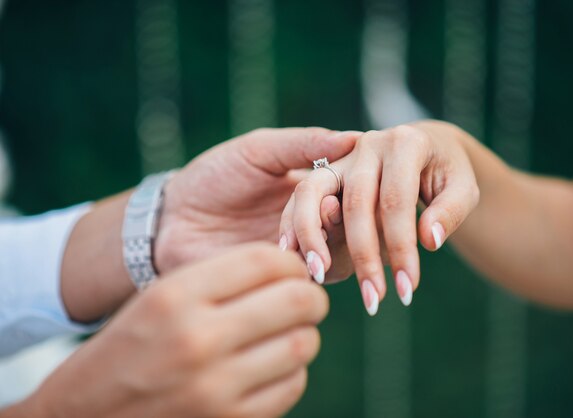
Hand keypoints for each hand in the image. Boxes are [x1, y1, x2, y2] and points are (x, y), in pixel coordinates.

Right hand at [19, 244, 327, 417]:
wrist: (86, 415)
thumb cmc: (132, 346)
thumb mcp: (162, 297)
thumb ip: (222, 278)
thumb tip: (291, 270)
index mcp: (175, 297)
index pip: (265, 261)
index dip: (291, 263)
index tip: (292, 271)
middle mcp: (196, 339)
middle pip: (296, 301)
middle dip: (311, 297)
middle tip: (306, 300)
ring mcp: (215, 388)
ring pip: (303, 344)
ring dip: (304, 334)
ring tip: (289, 332)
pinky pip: (293, 385)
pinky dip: (292, 371)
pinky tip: (273, 366)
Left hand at [155, 128, 358, 272]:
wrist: (170, 220)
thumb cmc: (213, 177)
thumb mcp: (258, 152)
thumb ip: (303, 145)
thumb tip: (355, 138)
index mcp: (315, 188)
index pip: (351, 193)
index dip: (348, 196)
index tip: (331, 196)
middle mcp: (315, 222)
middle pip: (350, 227)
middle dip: (339, 224)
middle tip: (324, 216)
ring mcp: (301, 254)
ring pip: (337, 258)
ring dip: (324, 249)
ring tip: (297, 241)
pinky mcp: (282, 282)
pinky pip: (309, 284)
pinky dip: (305, 274)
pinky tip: (287, 263)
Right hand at [279, 121, 479, 314]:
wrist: (424, 149)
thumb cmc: (446, 173)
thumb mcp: (463, 188)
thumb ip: (450, 212)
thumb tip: (429, 242)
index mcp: (405, 143)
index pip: (397, 201)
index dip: (401, 248)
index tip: (407, 289)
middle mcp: (367, 145)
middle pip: (355, 203)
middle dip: (362, 256)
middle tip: (373, 301)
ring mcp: (341, 157)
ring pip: (313, 192)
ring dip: (312, 236)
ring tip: (318, 276)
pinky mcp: (324, 172)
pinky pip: (300, 197)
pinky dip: (294, 227)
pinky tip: (297, 259)